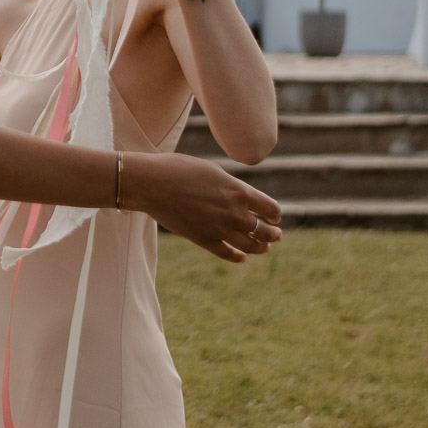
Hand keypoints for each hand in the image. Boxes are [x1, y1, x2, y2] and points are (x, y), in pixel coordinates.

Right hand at [122, 151, 281, 262]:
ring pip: (249, 245)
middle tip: (276, 235)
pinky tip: (241, 257)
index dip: (275, 214)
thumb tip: (240, 197)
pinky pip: (226, 253)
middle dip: (273, 234)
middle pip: (263, 230)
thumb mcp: (213, 171)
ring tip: (265, 248)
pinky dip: (237, 257)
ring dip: (260, 247)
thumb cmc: (179, 169)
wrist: (151, 183)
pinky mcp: (202, 240)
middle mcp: (233, 213)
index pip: (270, 208)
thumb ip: (231, 187)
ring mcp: (218, 229)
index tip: (275, 216)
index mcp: (239, 191)